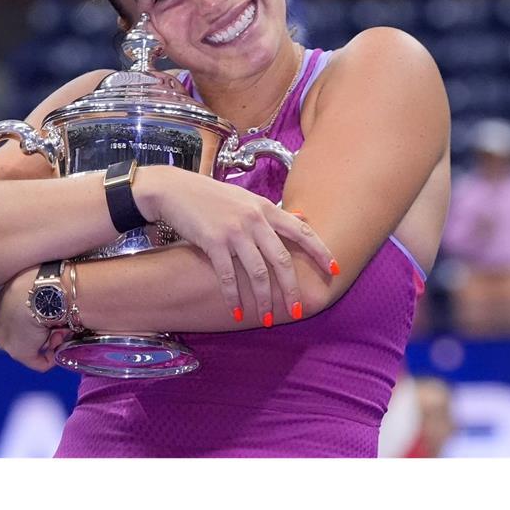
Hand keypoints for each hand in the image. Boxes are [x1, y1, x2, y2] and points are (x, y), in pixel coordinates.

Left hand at [0, 268, 64, 371]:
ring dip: (48, 340)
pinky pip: (39, 362)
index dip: (31, 318)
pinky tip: (60, 346)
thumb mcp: (29, 280)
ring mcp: (6, 340)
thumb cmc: (38, 279)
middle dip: (39, 332)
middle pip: (21, 333)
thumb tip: (45, 298)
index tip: (47, 313)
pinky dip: (51, 358)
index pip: (13, 318)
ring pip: (30, 346)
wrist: (40, 291)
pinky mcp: (20, 353)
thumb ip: (30, 292)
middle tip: (56, 322)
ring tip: (60, 328)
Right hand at [134, 166, 335, 325]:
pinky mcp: (213, 242)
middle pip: (282, 260)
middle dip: (291, 289)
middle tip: (296, 310)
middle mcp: (254, 219)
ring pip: (257, 273)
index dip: (320, 252)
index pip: (302, 231)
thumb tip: (302, 218)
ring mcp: (234, 231)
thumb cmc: (210, 196)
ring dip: (264, 300)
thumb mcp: (246, 199)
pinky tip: (237, 312)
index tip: (334, 271)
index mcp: (265, 208)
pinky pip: (228, 277)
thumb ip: (272, 212)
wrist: (175, 189)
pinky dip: (234, 297)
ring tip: (267, 319)